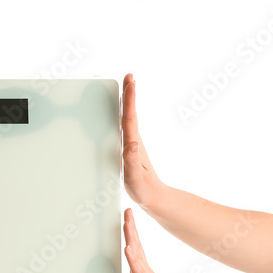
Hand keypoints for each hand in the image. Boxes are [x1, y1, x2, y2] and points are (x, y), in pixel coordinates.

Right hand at [121, 73, 164, 208]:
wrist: (153, 197)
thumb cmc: (143, 189)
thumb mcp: (134, 177)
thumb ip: (131, 161)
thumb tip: (131, 144)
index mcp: (134, 144)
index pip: (130, 118)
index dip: (130, 100)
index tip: (131, 82)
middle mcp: (134, 140)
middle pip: (129, 112)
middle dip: (129, 94)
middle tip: (129, 76)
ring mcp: (132, 143)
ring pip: (127, 117)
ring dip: (126, 101)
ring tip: (126, 86)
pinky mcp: (129, 149)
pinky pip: (124, 126)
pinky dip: (122, 114)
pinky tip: (120, 111)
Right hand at [123, 208, 191, 272]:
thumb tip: (140, 263)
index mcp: (145, 271)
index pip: (137, 246)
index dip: (131, 230)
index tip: (128, 214)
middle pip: (134, 249)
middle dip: (129, 230)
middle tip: (126, 213)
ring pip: (134, 258)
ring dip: (130, 241)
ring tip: (126, 226)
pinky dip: (133, 261)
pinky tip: (128, 250)